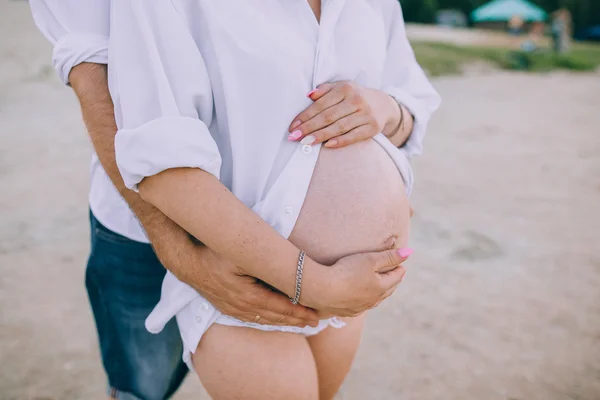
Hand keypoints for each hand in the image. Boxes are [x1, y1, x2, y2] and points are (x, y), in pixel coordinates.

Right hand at [160, 240, 320, 327]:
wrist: (185, 259)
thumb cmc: (215, 251)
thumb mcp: (244, 253)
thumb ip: (268, 261)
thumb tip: (292, 267)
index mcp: (248, 296)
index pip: (281, 308)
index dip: (300, 313)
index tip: (317, 315)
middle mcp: (241, 307)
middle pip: (274, 318)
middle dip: (296, 321)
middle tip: (316, 323)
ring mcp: (232, 308)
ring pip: (263, 320)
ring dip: (283, 322)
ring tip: (301, 324)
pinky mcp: (225, 307)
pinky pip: (250, 318)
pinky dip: (267, 320)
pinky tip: (274, 320)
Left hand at [287, 81, 401, 147]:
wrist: (383, 104)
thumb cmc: (355, 96)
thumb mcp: (341, 87)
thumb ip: (325, 90)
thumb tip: (308, 95)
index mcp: (345, 88)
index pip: (321, 104)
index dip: (305, 116)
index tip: (293, 126)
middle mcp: (356, 100)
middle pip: (328, 116)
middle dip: (309, 127)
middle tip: (294, 137)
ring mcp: (365, 114)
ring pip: (339, 127)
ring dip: (320, 136)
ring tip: (306, 142)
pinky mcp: (372, 127)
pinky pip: (354, 136)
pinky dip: (340, 141)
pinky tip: (327, 145)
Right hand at [305, 248, 411, 317]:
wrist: (321, 289)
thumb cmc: (346, 271)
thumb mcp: (370, 259)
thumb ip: (390, 256)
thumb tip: (410, 252)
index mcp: (381, 288)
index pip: (396, 277)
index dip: (399, 268)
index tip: (402, 263)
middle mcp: (373, 301)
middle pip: (388, 290)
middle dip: (393, 281)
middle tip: (396, 275)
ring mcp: (360, 308)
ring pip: (376, 300)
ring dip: (381, 292)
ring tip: (381, 286)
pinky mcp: (347, 312)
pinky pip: (362, 306)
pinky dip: (367, 299)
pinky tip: (363, 298)